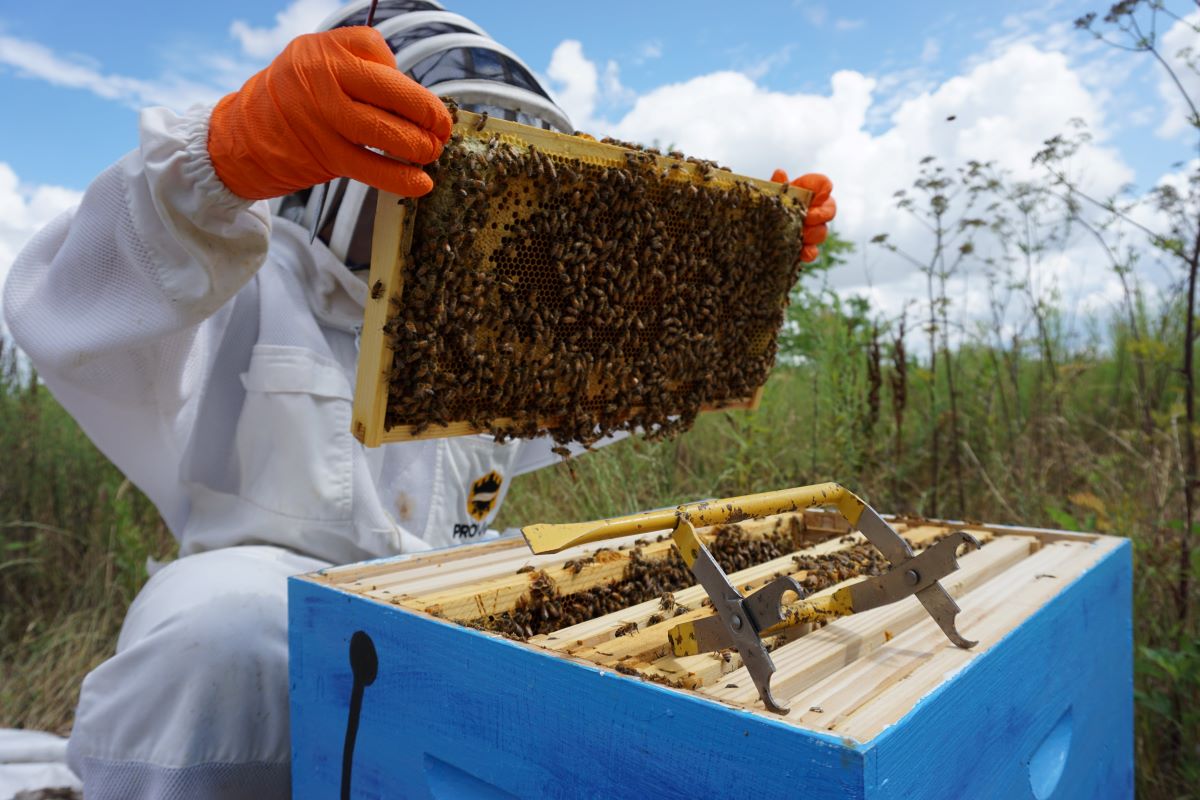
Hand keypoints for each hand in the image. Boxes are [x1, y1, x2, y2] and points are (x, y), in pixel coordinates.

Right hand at [208, 27, 452, 199]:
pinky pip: (370, 167)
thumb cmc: (294, 98)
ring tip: (431, 152)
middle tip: (442, 129)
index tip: (415, 99)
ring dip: (417, 145)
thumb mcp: (314, 62)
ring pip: (382, 130)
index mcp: (322, 50)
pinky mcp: (324, 155)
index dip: (400, 74)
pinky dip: (400, 177)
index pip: (375, 49)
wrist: (242, 137)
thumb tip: (411, 96)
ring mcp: (321, 118)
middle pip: (389, 90)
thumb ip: (358, 67)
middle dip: (426, 112)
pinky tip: (421, 183)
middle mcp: (320, 79)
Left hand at [770, 170, 836, 262]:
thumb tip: (780, 173)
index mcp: (804, 192)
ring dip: (813, 233)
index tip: (819, 195)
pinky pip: (813, 252)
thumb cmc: (763, 206)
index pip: (822, 184)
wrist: (752, 230)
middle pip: (830, 209)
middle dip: (821, 214)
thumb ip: (775, 186)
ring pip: (822, 232)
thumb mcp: (767, 195)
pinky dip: (809, 252)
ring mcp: (810, 230)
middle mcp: (812, 210)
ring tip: (800, 234)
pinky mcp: (804, 249)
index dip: (824, 188)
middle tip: (807, 217)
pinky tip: (802, 252)